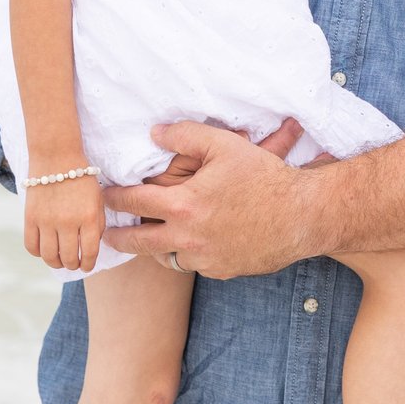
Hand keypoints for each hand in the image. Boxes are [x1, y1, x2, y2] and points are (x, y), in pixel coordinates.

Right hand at [24, 174, 106, 272]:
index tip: (87, 266)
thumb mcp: (98, 200)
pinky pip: (31, 246)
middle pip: (68, 258)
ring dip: (55, 262)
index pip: (89, 253)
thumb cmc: (81, 178)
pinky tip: (44, 248)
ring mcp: (47, 221)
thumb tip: (91, 248)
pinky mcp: (30, 218)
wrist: (57, 156)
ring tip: (58, 259)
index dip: (89, 264)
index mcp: (89, 217)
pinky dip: (38, 253)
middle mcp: (68, 222)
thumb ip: (97, 225)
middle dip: (73, 265)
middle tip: (73, 262)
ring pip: (49, 256)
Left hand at [105, 122, 322, 276]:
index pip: (133, 202)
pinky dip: (188, 255)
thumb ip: (185, 134)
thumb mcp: (224, 145)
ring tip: (147, 240)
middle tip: (106, 234)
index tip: (103, 196)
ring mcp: (204, 259)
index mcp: (183, 205)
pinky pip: (195, 265)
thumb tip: (154, 132)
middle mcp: (187, 238)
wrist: (301, 216)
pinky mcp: (221, 271)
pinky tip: (191, 244)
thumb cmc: (264, 177)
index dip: (114, 198)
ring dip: (154, 249)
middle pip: (138, 242)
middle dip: (118, 238)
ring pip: (166, 258)